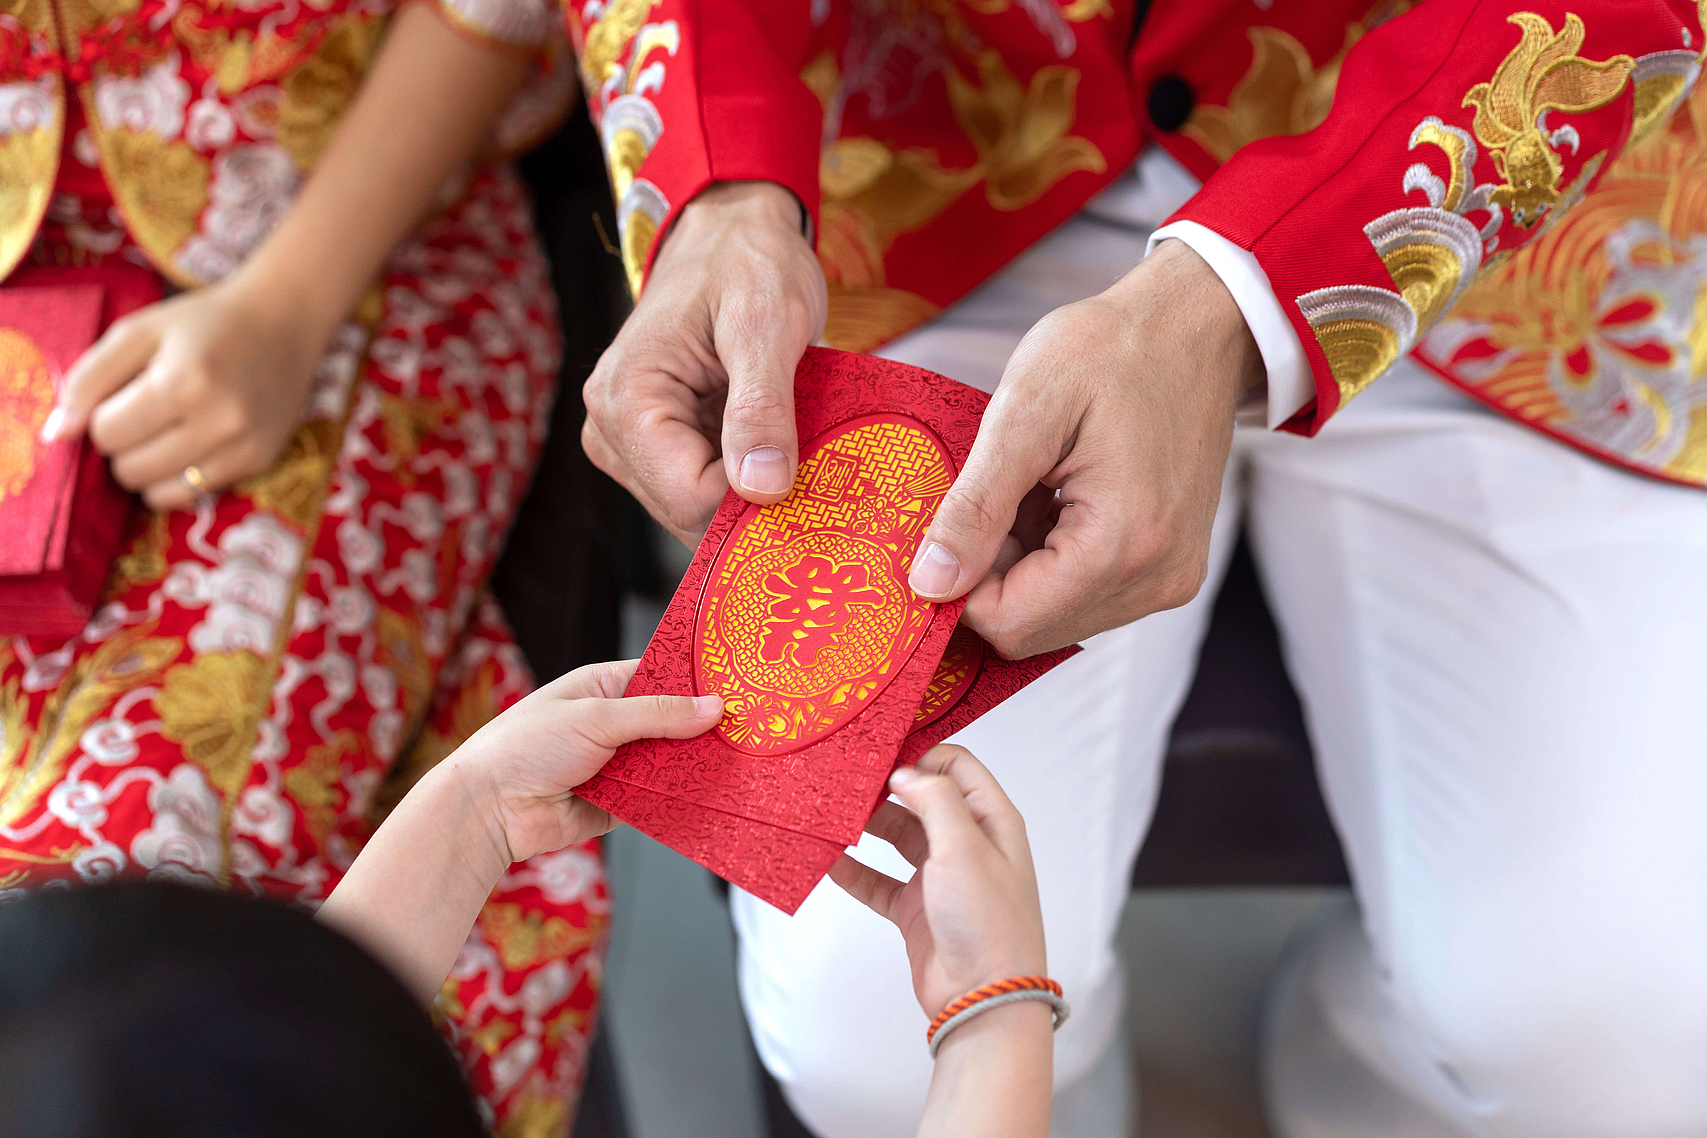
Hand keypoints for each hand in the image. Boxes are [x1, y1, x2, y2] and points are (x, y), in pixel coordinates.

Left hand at [42, 274, 329, 509]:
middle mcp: (218, 421)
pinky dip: (179, 478)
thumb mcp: (137, 332)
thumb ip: (88, 378)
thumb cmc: (204, 323)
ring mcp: (243, 447)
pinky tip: (192, 446)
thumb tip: (57, 434)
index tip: (125, 396)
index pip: (106, 433)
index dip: (104, 416)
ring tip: (165, 435)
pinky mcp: (259, 462)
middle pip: (129, 469)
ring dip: (148, 469)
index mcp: (183, 381)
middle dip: (125, 445)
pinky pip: (194, 496)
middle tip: (145, 416)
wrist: (283, 323)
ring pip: (158, 493)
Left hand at [443, 659, 722, 864]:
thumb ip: (657, 713)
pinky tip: (709, 795)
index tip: (736, 687)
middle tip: (747, 731)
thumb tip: (713, 707)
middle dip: (701, 729)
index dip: (696, 683)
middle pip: (671, 722)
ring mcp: (617, 765)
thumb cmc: (526, 746)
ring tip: (738, 763)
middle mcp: (612, 724)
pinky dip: (677, 798)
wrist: (489, 809)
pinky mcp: (619, 803)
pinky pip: (658, 798)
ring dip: (692, 765)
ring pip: (669, 761)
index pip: (661, 677)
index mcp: (603, 687)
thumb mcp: (596, 717)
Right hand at [581, 181, 826, 543]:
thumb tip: (763, 487)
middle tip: (808, 454)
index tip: (807, 470)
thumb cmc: (746, 261)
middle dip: (753, 498)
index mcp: (626, 400)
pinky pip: (705, 490)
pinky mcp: (655, 447)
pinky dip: (746, 477)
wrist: (733, 233)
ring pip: (699, 511)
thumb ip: (761, 407)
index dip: (753, 498)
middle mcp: (611, 431)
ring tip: (787, 434)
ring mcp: (630, 443)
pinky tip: (771, 440)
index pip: (689, 499)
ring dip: (753, 487)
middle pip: (689, 515)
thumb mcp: (766, 324)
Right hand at [830, 746, 1045, 1019]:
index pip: (956, 767)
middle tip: (847, 783)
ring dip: (865, 826)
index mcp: (991, 820)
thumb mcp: (965, 847)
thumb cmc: (989, 922)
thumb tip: (906, 772)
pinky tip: (829, 860)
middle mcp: (967, 844)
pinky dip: (853, 870)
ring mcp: (940, 877)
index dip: (920, 756)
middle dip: (884, 789)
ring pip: (896, 837)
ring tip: (832, 815)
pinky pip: (878, 881)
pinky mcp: (916, 909)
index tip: (881, 755)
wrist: (983, 999)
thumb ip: (935, 800)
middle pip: (920, 799)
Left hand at [904, 238, 1263, 656]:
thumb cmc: (1114, 350)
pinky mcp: (1169, 569)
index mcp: (1123, 546)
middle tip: (1000, 493)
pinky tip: (1058, 499)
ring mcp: (1169, 580)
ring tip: (1036, 489)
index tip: (952, 520)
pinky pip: (1085, 596)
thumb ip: (976, 505)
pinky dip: (1053, 559)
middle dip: (992, 573)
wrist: (1194, 327)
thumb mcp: (1025, 410)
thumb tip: (930, 582)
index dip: (959, 584)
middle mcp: (1156, 581)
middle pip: (1031, 630)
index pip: (1008, 624)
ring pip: (1054, 617)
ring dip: (1022, 565)